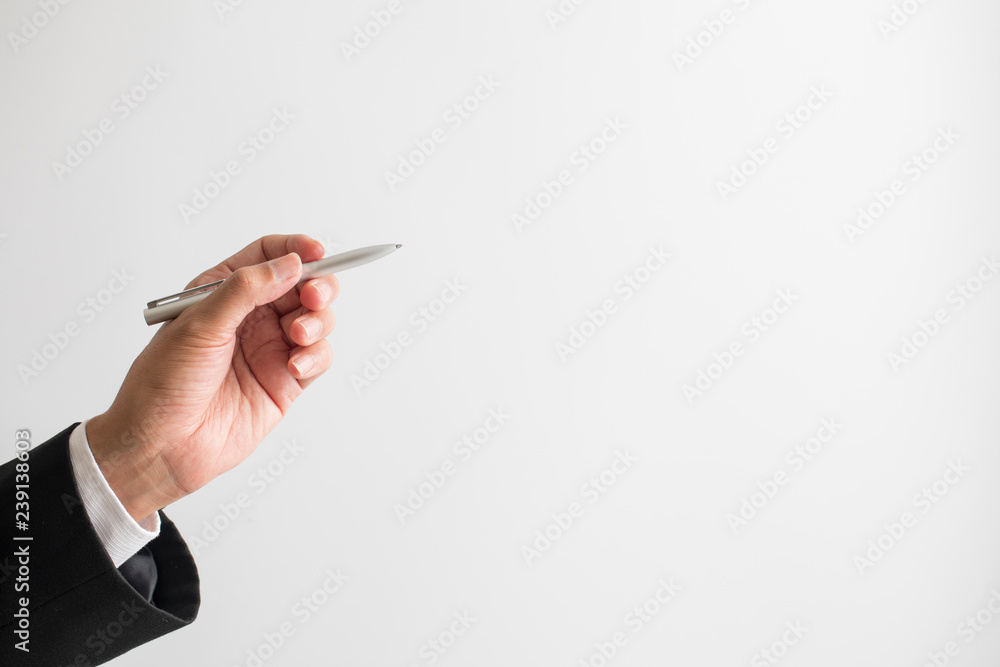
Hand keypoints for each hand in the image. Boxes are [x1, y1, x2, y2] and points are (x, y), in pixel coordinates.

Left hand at [87, 234, 338, 521]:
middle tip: (313, 297)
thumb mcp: (200, 323)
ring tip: (299, 337)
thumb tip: (290, 263)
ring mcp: (270, 349)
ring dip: (318, 322)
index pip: (268, 255)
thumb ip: (247, 288)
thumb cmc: (163, 384)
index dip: (295, 249)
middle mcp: (250, 317)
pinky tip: (296, 366)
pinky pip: (318, 357)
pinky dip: (316, 356)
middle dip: (317, 286)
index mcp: (222, 292)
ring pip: (317, 319)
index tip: (317, 252)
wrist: (162, 447)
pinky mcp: (285, 381)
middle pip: (303, 285)